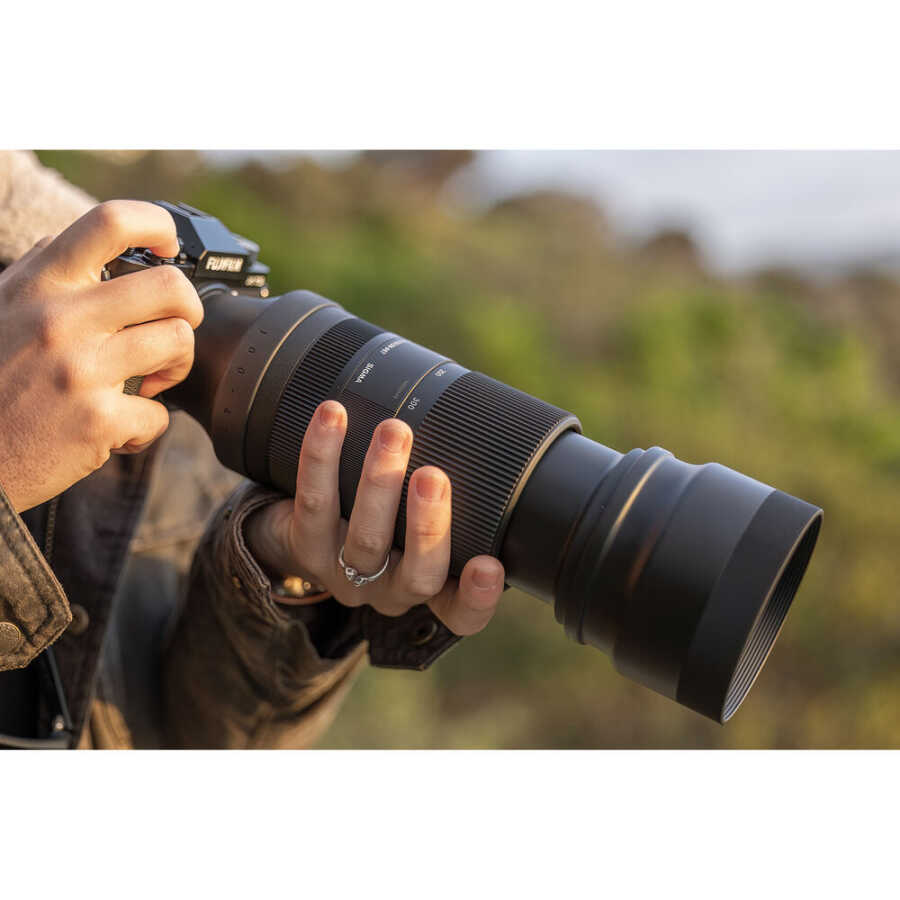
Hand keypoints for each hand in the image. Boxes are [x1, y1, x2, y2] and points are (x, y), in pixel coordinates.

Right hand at [0, 200, 203, 512]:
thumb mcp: (1, 307)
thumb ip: (42, 274)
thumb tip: (79, 243)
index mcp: (40, 283)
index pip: (110, 222)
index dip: (156, 225)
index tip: (168, 247)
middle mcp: (61, 318)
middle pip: (171, 287)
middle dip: (187, 312)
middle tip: (170, 332)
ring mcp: (81, 369)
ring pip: (178, 343)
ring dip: (175, 369)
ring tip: (146, 384)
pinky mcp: (96, 421)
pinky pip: (159, 415)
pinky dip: (144, 429)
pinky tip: (116, 432)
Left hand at [244, 401, 505, 635]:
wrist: (300, 529)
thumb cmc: (384, 513)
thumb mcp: (417, 518)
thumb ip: (453, 495)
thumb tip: (491, 426)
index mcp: (429, 587)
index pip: (462, 613)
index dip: (479, 598)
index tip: (491, 565)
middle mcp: (390, 590)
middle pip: (417, 575)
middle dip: (428, 526)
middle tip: (433, 477)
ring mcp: (345, 575)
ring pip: (366, 538)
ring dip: (379, 482)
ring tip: (394, 432)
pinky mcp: (304, 547)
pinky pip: (314, 500)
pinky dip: (323, 453)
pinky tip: (333, 416)